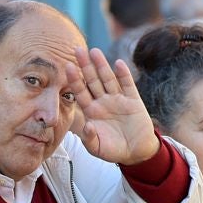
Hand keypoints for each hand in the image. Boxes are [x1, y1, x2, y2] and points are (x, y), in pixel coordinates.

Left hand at [66, 48, 160, 164]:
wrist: (136, 152)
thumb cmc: (113, 150)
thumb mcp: (97, 148)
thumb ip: (89, 139)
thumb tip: (86, 126)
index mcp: (91, 111)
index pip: (80, 92)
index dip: (74, 80)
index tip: (66, 66)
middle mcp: (103, 101)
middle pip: (92, 80)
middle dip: (85, 66)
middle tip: (77, 50)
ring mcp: (118, 99)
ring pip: (108, 79)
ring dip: (102, 65)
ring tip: (94, 51)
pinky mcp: (133, 100)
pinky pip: (127, 85)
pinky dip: (124, 74)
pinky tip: (118, 63)